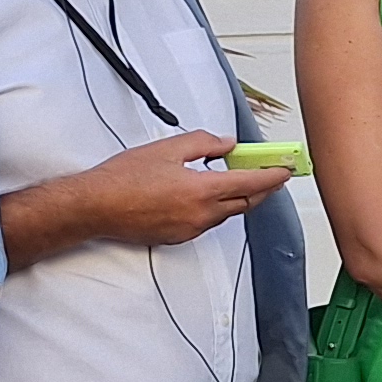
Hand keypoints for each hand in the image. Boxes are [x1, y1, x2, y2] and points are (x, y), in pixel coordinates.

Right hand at [23, 133, 288, 251]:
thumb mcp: (167, 148)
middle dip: (262, 188)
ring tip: (235, 178)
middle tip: (269, 173)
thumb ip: (204, 143)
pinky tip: (205, 194)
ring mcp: (191, 229)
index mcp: (202, 189)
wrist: (94, 207)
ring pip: (227, 213)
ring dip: (237, 197)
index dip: (273, 176)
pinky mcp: (179, 237)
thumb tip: (227, 145)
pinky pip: (208, 222)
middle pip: (246, 202)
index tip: (287, 170)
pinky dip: (215, 207)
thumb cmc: (123, 178)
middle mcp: (202, 214)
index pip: (252, 183)